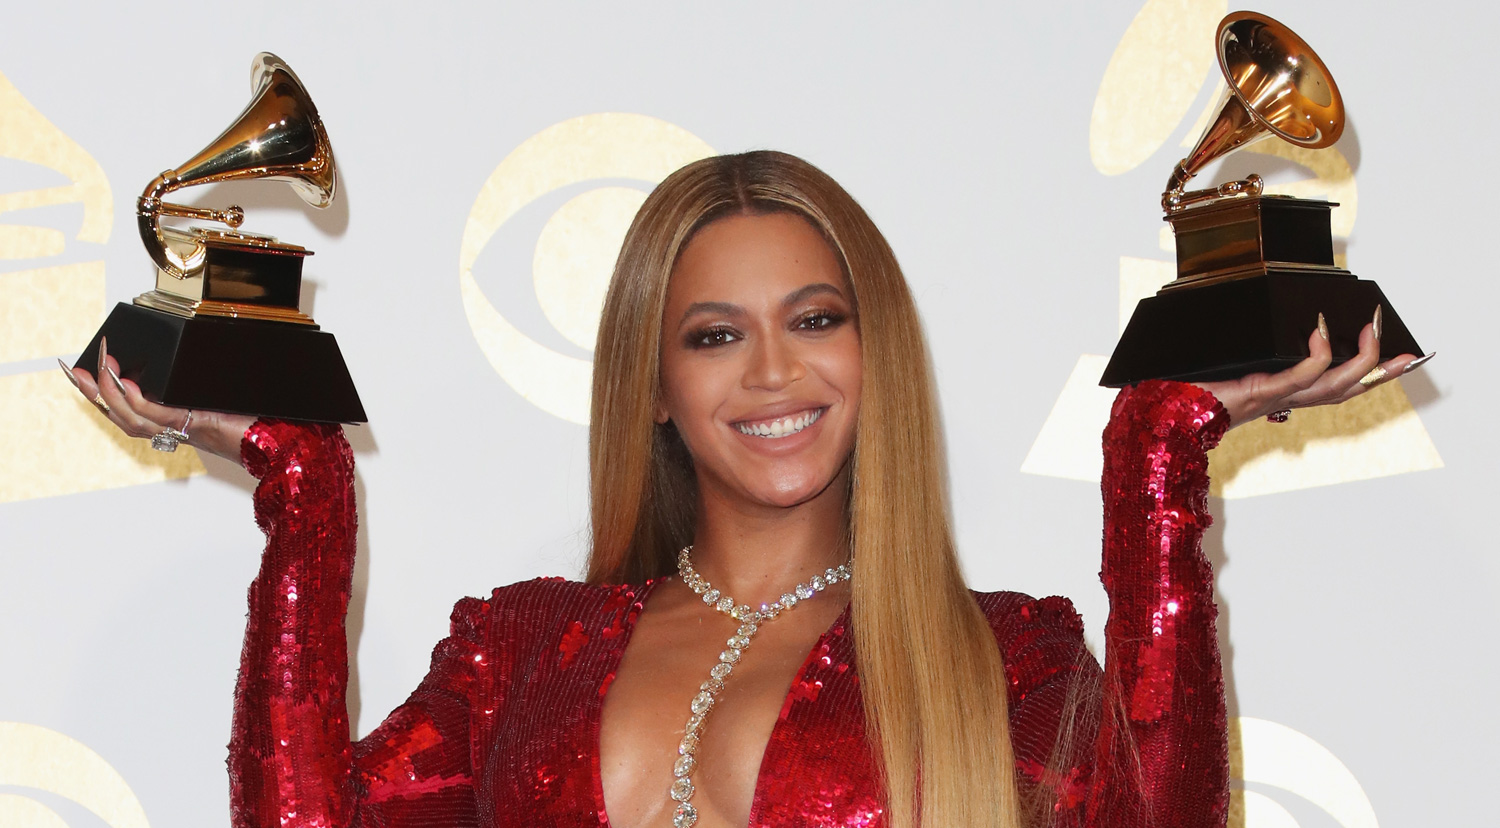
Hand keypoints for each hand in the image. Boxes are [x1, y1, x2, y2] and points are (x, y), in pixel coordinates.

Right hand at [60, 337, 256, 464]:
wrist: (276, 441)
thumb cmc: (252, 417)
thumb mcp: (213, 394)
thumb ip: (191, 384)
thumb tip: (169, 358)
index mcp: (172, 422)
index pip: (127, 409)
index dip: (101, 393)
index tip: (80, 372)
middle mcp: (171, 430)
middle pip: (121, 415)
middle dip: (94, 392)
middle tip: (74, 369)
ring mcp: (181, 429)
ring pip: (132, 417)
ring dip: (111, 392)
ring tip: (99, 367)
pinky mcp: (195, 425)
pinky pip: (158, 416)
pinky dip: (139, 402)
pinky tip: (129, 385)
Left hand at [1196, 309, 1431, 428]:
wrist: (1161, 410)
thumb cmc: (1188, 384)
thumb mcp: (1228, 360)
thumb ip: (1250, 343)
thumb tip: (1264, 309)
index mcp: (1279, 392)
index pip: (1332, 386)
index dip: (1367, 374)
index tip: (1396, 358)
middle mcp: (1283, 398)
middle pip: (1346, 390)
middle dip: (1380, 372)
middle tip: (1408, 352)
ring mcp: (1274, 396)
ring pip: (1333, 386)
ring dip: (1361, 360)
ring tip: (1374, 329)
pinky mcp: (1259, 390)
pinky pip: (1300, 377)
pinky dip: (1318, 356)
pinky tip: (1323, 333)